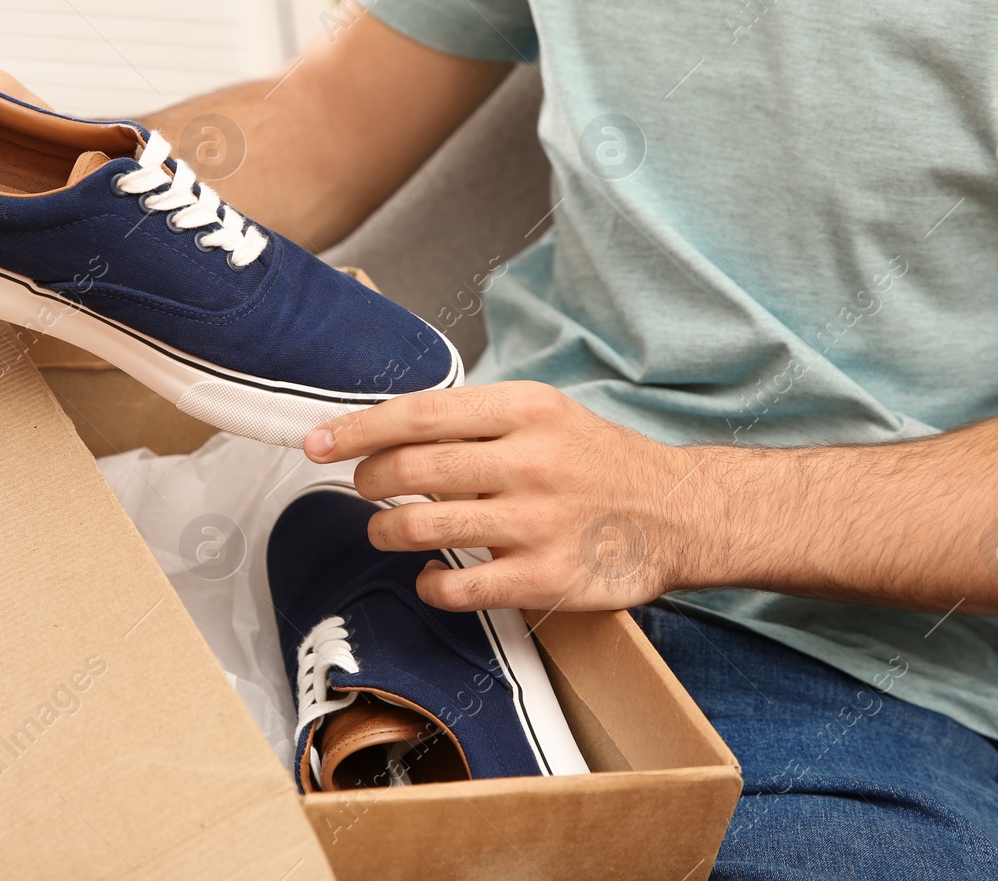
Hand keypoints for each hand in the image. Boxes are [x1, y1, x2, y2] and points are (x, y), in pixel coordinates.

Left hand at [303, 381, 704, 612]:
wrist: (679, 513)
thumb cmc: (599, 462)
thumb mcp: (547, 414)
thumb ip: (478, 420)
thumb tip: (392, 427)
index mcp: (525, 410)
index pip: (419, 414)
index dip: (357, 429)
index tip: (318, 442)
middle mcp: (529, 461)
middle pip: (410, 467)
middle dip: (368, 481)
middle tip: (364, 488)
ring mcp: (536, 522)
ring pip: (421, 526)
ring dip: (386, 531)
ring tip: (387, 530)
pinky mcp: (544, 577)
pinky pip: (456, 587)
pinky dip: (429, 585)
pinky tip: (433, 577)